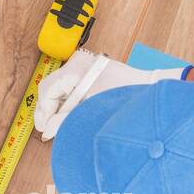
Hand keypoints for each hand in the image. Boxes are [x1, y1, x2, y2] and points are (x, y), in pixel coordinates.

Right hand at [34, 49, 186, 140]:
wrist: (151, 89)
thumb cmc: (127, 97)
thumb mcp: (91, 112)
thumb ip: (66, 121)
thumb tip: (47, 130)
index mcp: (77, 69)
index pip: (48, 90)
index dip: (43, 112)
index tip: (43, 129)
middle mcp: (78, 63)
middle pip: (52, 88)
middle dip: (49, 111)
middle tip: (49, 130)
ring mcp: (85, 66)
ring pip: (60, 90)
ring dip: (59, 108)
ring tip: (60, 125)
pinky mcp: (91, 72)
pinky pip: (71, 88)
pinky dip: (69, 104)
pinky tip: (72, 116)